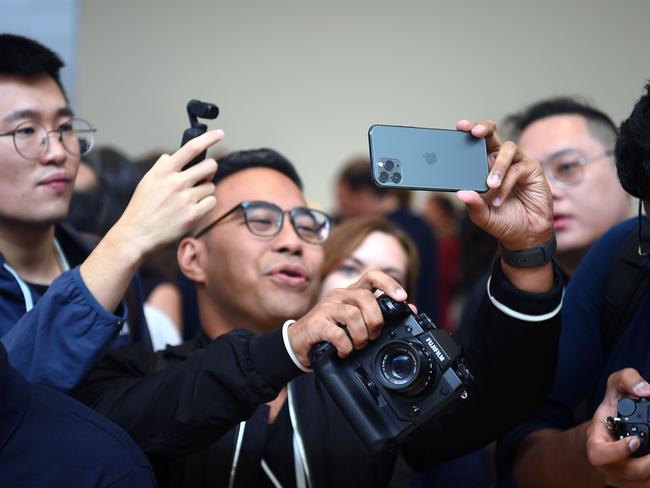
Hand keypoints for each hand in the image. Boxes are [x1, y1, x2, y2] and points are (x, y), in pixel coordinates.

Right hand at [109, 129, 223, 261]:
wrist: (137, 235)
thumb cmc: (141, 208)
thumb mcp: (146, 182)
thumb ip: (160, 168)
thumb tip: (169, 156)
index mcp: (165, 171)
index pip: (191, 148)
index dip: (208, 138)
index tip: (220, 133)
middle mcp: (177, 182)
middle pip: (210, 166)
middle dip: (210, 170)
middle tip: (203, 177)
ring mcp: (186, 199)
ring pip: (211, 186)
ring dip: (205, 191)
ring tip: (190, 199)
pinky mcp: (193, 215)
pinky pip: (211, 202)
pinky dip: (206, 204)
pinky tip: (194, 209)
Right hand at [287, 270, 408, 367]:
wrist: (298, 342)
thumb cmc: (329, 331)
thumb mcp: (355, 320)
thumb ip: (378, 313)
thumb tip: (409, 308)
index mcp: (350, 293)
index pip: (372, 276)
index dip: (389, 284)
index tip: (402, 297)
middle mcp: (339, 296)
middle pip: (366, 298)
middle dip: (375, 320)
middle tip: (373, 335)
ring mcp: (326, 308)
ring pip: (353, 315)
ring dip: (361, 336)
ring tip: (358, 345)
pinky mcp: (316, 323)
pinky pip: (339, 334)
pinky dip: (346, 346)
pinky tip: (344, 351)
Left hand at [455, 120, 552, 249]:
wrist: (525, 234)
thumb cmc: (502, 221)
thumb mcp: (482, 216)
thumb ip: (472, 204)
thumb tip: (461, 194)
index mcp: (483, 167)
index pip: (475, 144)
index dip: (468, 132)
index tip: (459, 127)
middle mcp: (499, 161)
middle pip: (492, 134)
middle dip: (483, 128)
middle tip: (474, 132)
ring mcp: (516, 164)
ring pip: (507, 149)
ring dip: (498, 165)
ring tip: (490, 185)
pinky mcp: (532, 170)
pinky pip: (518, 169)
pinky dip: (507, 183)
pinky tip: (500, 198)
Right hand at [586, 368, 649, 486]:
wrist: (610, 433)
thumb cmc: (612, 411)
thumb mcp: (616, 388)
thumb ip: (627, 380)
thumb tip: (645, 391)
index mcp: (596, 443)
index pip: (599, 455)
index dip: (618, 451)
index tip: (635, 441)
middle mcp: (607, 465)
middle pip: (630, 471)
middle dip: (649, 462)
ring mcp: (621, 478)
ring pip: (643, 481)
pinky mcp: (635, 485)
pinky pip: (648, 484)